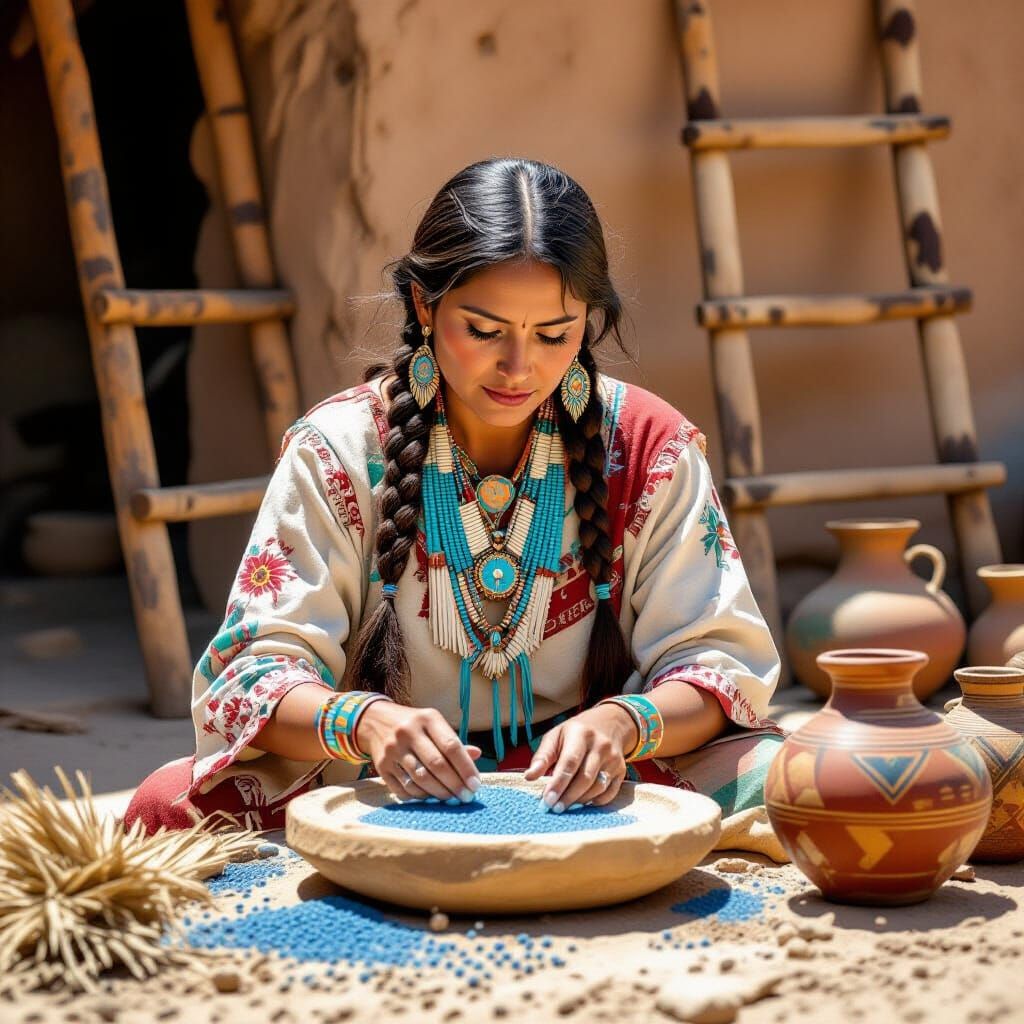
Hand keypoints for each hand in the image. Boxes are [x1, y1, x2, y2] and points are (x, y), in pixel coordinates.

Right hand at [356, 701, 482, 802]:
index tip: (476, 785)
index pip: (451, 746)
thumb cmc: (415, 726)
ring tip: (450, 799)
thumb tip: (476, 755)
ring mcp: (393, 749)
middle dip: (454, 785)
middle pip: (436, 764)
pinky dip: (420, 796)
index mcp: (427, 718)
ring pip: (420, 779)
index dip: (465, 768)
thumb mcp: (434, 725)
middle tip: (466, 797)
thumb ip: (453, 741)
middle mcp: (408, 732)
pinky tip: (430, 797)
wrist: (376, 721)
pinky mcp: (381, 766)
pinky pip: (404, 788)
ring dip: (439, 793)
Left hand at [522, 703, 636, 811]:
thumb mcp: (556, 736)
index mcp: (581, 733)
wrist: (609, 723)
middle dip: (568, 796)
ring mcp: (614, 758)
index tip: (546, 800)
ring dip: (580, 801)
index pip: (570, 762)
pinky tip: (582, 803)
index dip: (558, 783)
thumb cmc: (575, 733)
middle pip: (585, 778)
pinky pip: (609, 793)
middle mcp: (600, 745)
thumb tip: (529, 777)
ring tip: (565, 807)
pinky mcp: (622, 770)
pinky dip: (595, 802)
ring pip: (598, 787)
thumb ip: (542, 756)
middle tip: (554, 808)